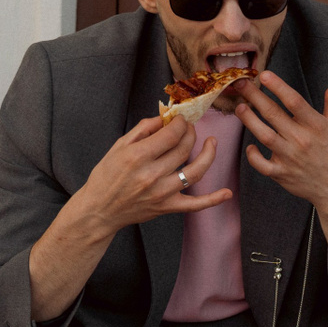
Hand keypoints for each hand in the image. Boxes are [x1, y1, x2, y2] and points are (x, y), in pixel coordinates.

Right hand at [29, 115, 227, 322]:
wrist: (100, 209)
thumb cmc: (106, 176)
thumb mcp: (119, 147)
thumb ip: (143, 130)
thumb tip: (165, 117)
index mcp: (138, 156)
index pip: (171, 134)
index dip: (181, 123)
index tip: (182, 119)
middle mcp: (152, 174)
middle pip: (184, 149)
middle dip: (191, 133)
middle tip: (190, 128)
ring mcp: (162, 192)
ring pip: (195, 171)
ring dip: (209, 154)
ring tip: (212, 143)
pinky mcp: (168, 207)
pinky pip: (196, 205)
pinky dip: (213, 200)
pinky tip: (227, 193)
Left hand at [235, 73, 327, 208]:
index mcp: (316, 126)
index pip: (294, 101)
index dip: (278, 87)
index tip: (264, 75)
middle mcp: (301, 140)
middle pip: (273, 114)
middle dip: (255, 97)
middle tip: (241, 84)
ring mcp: (290, 157)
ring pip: (264, 135)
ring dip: (249, 120)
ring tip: (240, 107)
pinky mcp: (282, 173)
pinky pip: (262, 164)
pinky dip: (253, 156)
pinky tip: (250, 146)